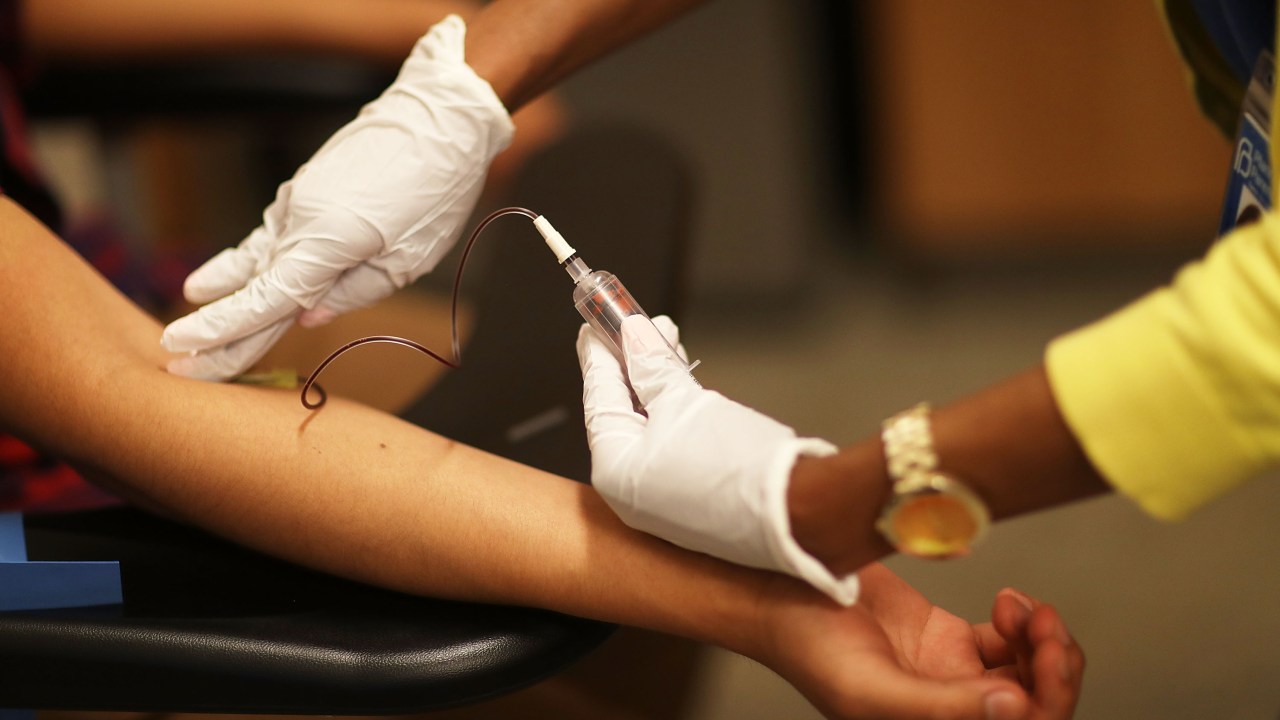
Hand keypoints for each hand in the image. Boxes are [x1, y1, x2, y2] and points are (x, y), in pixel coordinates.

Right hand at [162, 15, 512, 379]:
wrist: (441, 116)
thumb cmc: (435, 189)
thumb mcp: (407, 259)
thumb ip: (352, 293)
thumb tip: (304, 317)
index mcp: (325, 241)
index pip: (263, 301)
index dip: (222, 332)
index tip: (181, 353)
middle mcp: (299, 221)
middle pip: (254, 288)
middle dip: (218, 329)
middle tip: (177, 360)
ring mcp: (297, 202)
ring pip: (256, 260)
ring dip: (225, 292)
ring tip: (187, 316)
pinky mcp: (304, 190)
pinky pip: (268, 236)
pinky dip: (242, 261)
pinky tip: (216, 279)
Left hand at [576, 314, 857, 603]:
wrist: (799, 513)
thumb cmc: (737, 466)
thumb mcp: (685, 403)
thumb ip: (653, 368)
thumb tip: (634, 337)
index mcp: (615, 472)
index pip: (599, 400)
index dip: (599, 356)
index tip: (594, 326)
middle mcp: (632, 493)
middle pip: (624, 414)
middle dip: (634, 364)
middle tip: (635, 325)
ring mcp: (664, 501)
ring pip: (651, 428)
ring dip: (659, 383)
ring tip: (666, 340)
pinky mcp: (696, 502)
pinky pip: (674, 446)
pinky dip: (677, 412)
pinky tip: (685, 383)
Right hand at [762, 564, 1083, 719]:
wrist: (781, 589)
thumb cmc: (806, 647)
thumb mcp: (870, 689)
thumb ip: (944, 708)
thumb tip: (1017, 710)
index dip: (1049, 703)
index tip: (1046, 658)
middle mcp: (949, 712)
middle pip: (1035, 707)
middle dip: (1055, 669)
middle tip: (1046, 628)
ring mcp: (953, 677)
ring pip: (1029, 675)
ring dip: (1042, 643)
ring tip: (1026, 610)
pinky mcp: (949, 639)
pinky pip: (1008, 641)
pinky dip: (1021, 619)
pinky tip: (1006, 600)